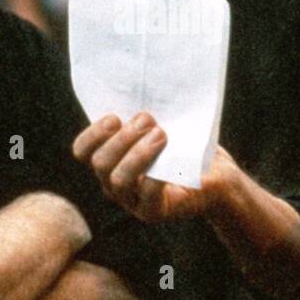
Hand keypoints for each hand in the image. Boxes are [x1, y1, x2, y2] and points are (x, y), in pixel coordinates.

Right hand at [72, 113, 235, 222]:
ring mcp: (132, 200)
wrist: (217, 176)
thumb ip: (144, 116)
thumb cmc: (187, 145)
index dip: (93, 133)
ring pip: (118, 180)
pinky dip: (155, 177)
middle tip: (148, 119)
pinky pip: (147, 196)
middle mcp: (114, 182)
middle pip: (100, 163)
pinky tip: (170, 161)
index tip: (115, 117)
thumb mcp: (162, 125)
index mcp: (110, 159)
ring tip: (161, 135)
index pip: (82, 150)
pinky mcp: (153, 212)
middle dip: (123, 138)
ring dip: (138, 154)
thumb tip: (140, 86)